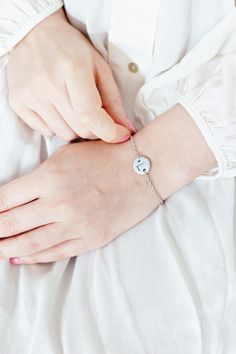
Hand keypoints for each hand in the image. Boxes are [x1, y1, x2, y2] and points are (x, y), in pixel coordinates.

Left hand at [0, 104, 216, 264]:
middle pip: (10, 224)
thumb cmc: (107, 156)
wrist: (145, 169)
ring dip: (5, 249)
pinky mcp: (90, 239)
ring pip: (29, 244)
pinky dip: (33, 257)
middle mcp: (59, 204)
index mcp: (50, 177)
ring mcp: (76, 225)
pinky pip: (56, 253)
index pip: (4, 199)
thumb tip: (16, 194)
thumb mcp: (68, 154)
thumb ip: (40, 175)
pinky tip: (19, 257)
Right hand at [7, 8, 134, 141]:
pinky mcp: (18, 102)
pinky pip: (46, 132)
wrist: (34, 34)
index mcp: (72, 69)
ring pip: (64, 134)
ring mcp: (30, 94)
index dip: (109, 132)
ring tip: (74, 107)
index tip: (121, 135)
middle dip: (95, 129)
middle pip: (80, 129)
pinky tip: (58, 108)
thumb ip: (114, 101)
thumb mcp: (99, 68)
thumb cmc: (72, 50)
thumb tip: (126, 131)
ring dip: (75, 128)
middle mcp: (47, 83)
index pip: (90, 115)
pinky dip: (57, 126)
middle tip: (96, 115)